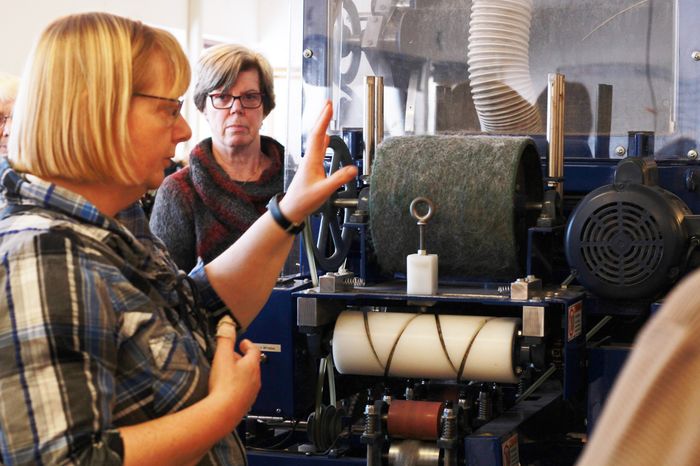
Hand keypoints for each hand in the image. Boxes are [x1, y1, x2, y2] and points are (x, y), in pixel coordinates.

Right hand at [208, 325, 260, 416]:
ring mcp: (251, 392)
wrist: (224, 412)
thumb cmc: (225, 386)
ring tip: (229, 372)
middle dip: (242, 359)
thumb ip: (225, 340)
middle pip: (252, 365)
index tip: (244, 343)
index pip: (254, 350)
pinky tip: (227, 389)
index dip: (248, 345)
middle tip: (233, 356)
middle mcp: (255, 379)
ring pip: (248, 379)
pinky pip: (243, 391)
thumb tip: (228, 324)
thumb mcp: (222, 357)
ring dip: (240, 373)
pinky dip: (237, 387)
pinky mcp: (244, 404)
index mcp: (252, 365)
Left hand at [279, 101, 357, 222]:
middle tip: (328, 103)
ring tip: (327, 115)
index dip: (324, 120)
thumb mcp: (323, 191)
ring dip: (322, 126)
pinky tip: (325, 138)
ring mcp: (310, 162)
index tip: (329, 107)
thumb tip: (352, 169)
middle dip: (322, 117)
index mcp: (312, 161)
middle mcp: (309, 158)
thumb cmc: (303, 201)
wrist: (291, 210)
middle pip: (316, 133)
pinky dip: (322, 139)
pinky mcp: (311, 167)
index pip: (318, 135)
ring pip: (316, 140)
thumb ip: (338, 179)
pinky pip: (318, 148)